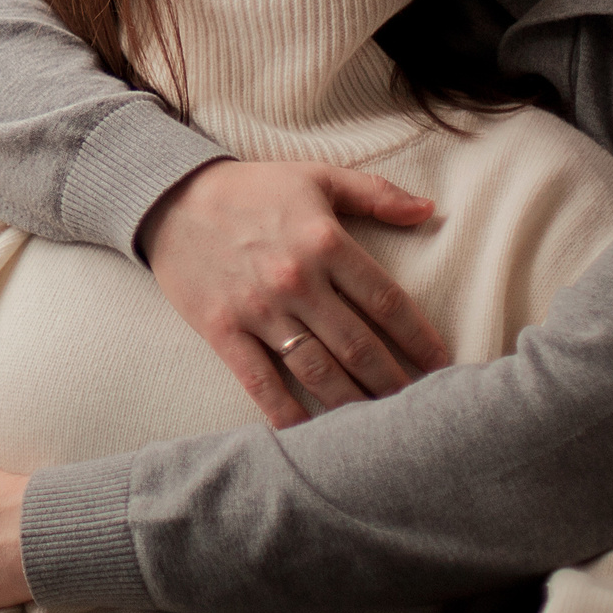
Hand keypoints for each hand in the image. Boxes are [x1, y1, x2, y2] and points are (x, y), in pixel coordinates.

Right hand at [138, 159, 447, 426]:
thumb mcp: (316, 178)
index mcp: (325, 241)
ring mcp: (258, 309)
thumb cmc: (252, 188)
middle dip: (394, 382)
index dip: (419, 337)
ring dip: (354, 403)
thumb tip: (429, 209)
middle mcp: (297, 280)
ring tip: (379, 427)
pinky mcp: (223, 331)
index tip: (442, 363)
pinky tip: (313, 435)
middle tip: (420, 409)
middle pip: (359, 345)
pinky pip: (261, 383)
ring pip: (318, 370)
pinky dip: (289, 414)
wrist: (171, 197)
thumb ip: (375, 193)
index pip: (386, 301)